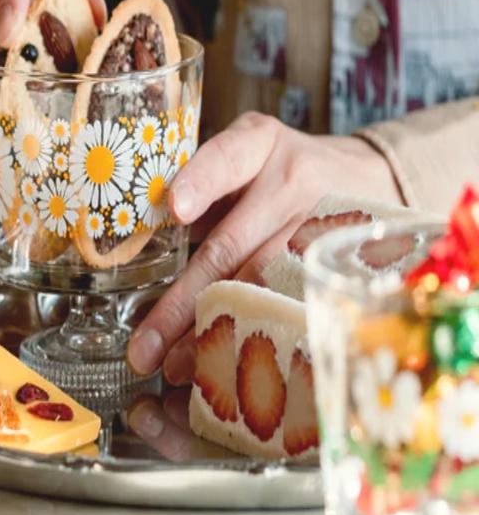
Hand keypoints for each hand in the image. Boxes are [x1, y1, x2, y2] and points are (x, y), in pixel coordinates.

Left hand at [127, 112, 401, 381]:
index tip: (176, 208)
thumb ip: (203, 190)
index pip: (227, 158)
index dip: (201, 182)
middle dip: (184, 300)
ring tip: (176, 367)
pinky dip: (259, 338)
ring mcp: (323, 225)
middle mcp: (292, 180)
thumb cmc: (282, 170)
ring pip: (262, 285)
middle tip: (145, 346)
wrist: (369, 175)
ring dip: (216, 330)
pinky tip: (232, 368)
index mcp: (258, 145)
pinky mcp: (345, 263)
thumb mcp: (247, 157)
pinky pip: (295, 307)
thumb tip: (145, 246)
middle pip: (232, 246)